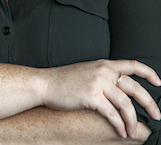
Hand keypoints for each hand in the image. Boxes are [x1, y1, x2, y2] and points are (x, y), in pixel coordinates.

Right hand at [43, 59, 160, 138]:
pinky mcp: (91, 96)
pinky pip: (112, 113)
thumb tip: (119, 90)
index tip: (158, 82)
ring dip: (132, 120)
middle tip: (156, 114)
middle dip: (149, 103)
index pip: (132, 65)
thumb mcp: (87, 71)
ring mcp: (98, 83)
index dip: (148, 73)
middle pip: (134, 87)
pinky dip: (120, 125)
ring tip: (133, 131)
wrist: (46, 83)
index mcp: (104, 64)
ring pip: (125, 103)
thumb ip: (103, 76)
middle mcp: (103, 71)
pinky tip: (121, 131)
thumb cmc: (64, 80)